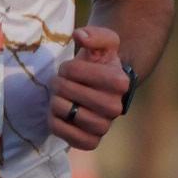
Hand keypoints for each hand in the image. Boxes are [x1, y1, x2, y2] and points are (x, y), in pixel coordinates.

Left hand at [49, 24, 127, 152]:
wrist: (101, 90)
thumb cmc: (100, 64)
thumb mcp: (104, 43)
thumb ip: (95, 35)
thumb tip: (80, 36)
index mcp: (120, 82)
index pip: (77, 71)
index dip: (67, 68)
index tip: (69, 68)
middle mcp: (116, 107)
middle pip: (71, 93)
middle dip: (59, 84)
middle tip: (60, 82)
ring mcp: (104, 127)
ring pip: (67, 113)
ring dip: (57, 102)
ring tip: (61, 97)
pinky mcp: (90, 143)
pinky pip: (65, 135)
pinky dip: (56, 122)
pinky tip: (60, 113)